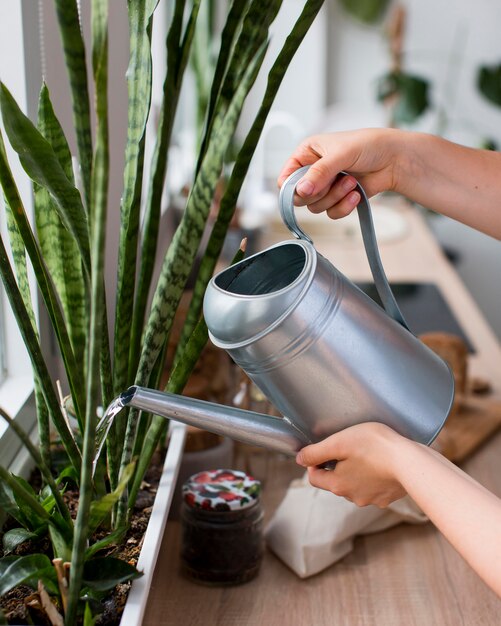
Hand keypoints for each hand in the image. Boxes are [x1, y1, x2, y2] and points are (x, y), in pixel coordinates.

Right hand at [277, 128, 402, 219]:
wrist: (394, 160)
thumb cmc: (369, 146)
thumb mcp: (341, 154)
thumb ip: (319, 172)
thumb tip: (301, 190)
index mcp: (307, 154)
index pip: (285, 178)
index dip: (292, 188)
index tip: (304, 190)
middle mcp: (313, 172)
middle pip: (299, 197)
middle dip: (320, 192)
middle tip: (336, 180)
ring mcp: (325, 187)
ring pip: (316, 207)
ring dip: (335, 197)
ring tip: (352, 182)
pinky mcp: (338, 199)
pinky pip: (331, 213)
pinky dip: (344, 206)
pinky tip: (356, 193)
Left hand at [296, 422, 409, 507]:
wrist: (412, 461)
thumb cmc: (374, 446)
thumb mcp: (339, 442)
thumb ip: (316, 452)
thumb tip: (300, 459)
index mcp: (338, 485)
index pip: (314, 478)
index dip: (314, 463)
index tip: (323, 450)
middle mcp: (353, 497)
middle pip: (335, 482)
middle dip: (336, 466)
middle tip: (347, 448)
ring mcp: (372, 499)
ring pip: (355, 485)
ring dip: (355, 471)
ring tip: (366, 453)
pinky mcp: (388, 497)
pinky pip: (374, 487)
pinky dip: (373, 476)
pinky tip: (381, 462)